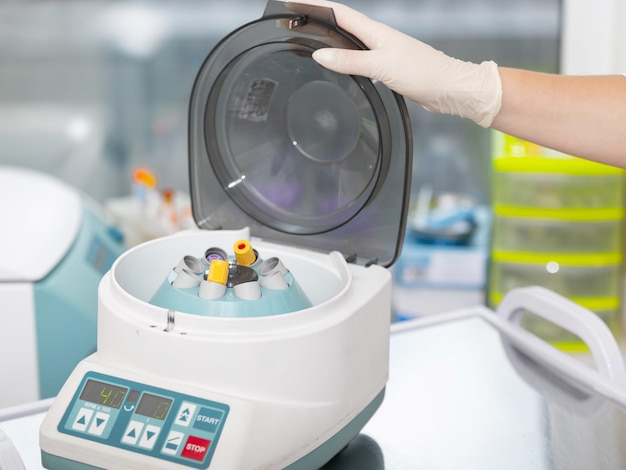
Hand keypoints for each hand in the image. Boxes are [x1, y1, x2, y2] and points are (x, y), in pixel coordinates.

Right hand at [303, 0, 502, 126]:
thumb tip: (319, 55)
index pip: (337, 12)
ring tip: (304, 38)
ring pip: (346, 41)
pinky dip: (340, 57)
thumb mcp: (381, 66)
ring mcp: (380, 52)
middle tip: (292, 21)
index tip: (292, 2)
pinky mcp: (384, 67)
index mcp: (374, 31)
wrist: (448, 88)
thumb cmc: (422, 73)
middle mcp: (376, 38)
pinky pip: (355, 58)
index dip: (314, 5)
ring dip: (326, 38)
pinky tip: (335, 63)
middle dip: (314, 20)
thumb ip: (349, 61)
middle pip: (339, 24)